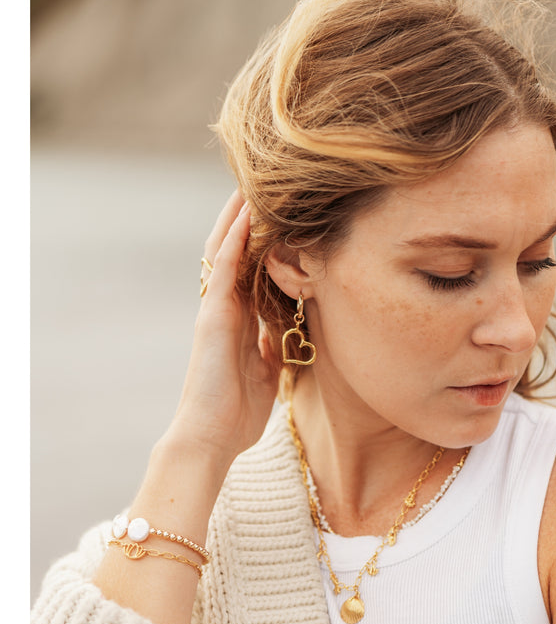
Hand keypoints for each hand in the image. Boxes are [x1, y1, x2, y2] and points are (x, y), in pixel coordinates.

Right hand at [166, 190, 279, 470]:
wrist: (211, 438)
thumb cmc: (236, 412)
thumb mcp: (264, 372)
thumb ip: (268, 347)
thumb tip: (277, 333)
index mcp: (238, 321)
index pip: (247, 271)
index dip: (257, 242)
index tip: (274, 216)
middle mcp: (224, 308)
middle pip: (233, 252)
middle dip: (245, 221)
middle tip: (260, 187)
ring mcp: (215, 310)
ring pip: (225, 252)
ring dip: (237, 218)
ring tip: (251, 185)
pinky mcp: (212, 316)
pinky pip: (224, 269)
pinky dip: (235, 240)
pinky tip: (246, 214)